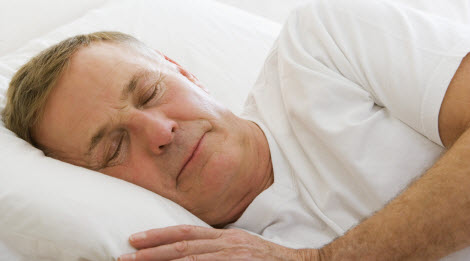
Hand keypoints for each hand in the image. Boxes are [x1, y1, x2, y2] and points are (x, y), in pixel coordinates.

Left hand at [118, 225, 319, 260]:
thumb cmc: (270, 260)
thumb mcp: (241, 248)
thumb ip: (218, 249)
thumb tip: (190, 251)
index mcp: (226, 236)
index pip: (186, 231)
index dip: (159, 234)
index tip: (135, 239)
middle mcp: (228, 244)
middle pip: (183, 245)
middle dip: (151, 252)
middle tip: (124, 256)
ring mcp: (235, 258)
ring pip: (191, 260)